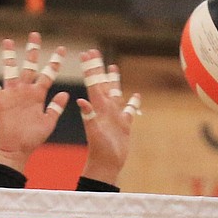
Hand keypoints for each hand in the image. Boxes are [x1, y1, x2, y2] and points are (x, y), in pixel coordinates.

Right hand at [0, 32, 69, 174]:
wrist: (16, 150)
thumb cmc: (33, 139)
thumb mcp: (48, 123)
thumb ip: (56, 108)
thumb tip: (66, 93)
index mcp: (38, 95)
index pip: (48, 74)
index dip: (54, 62)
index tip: (61, 49)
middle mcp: (25, 91)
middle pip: (29, 66)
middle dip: (32, 51)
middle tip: (35, 34)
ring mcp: (12, 94)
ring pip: (10, 70)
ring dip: (9, 56)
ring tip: (8, 41)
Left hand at [77, 48, 141, 184]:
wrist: (106, 165)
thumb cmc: (99, 151)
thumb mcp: (93, 132)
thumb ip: (88, 116)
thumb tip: (81, 101)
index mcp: (97, 108)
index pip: (93, 83)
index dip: (90, 68)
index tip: (86, 52)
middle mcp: (105, 109)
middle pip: (102, 83)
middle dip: (98, 68)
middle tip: (94, 52)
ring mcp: (114, 116)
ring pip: (115, 93)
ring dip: (114, 80)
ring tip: (113, 67)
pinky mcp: (124, 125)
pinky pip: (129, 110)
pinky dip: (133, 103)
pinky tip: (136, 95)